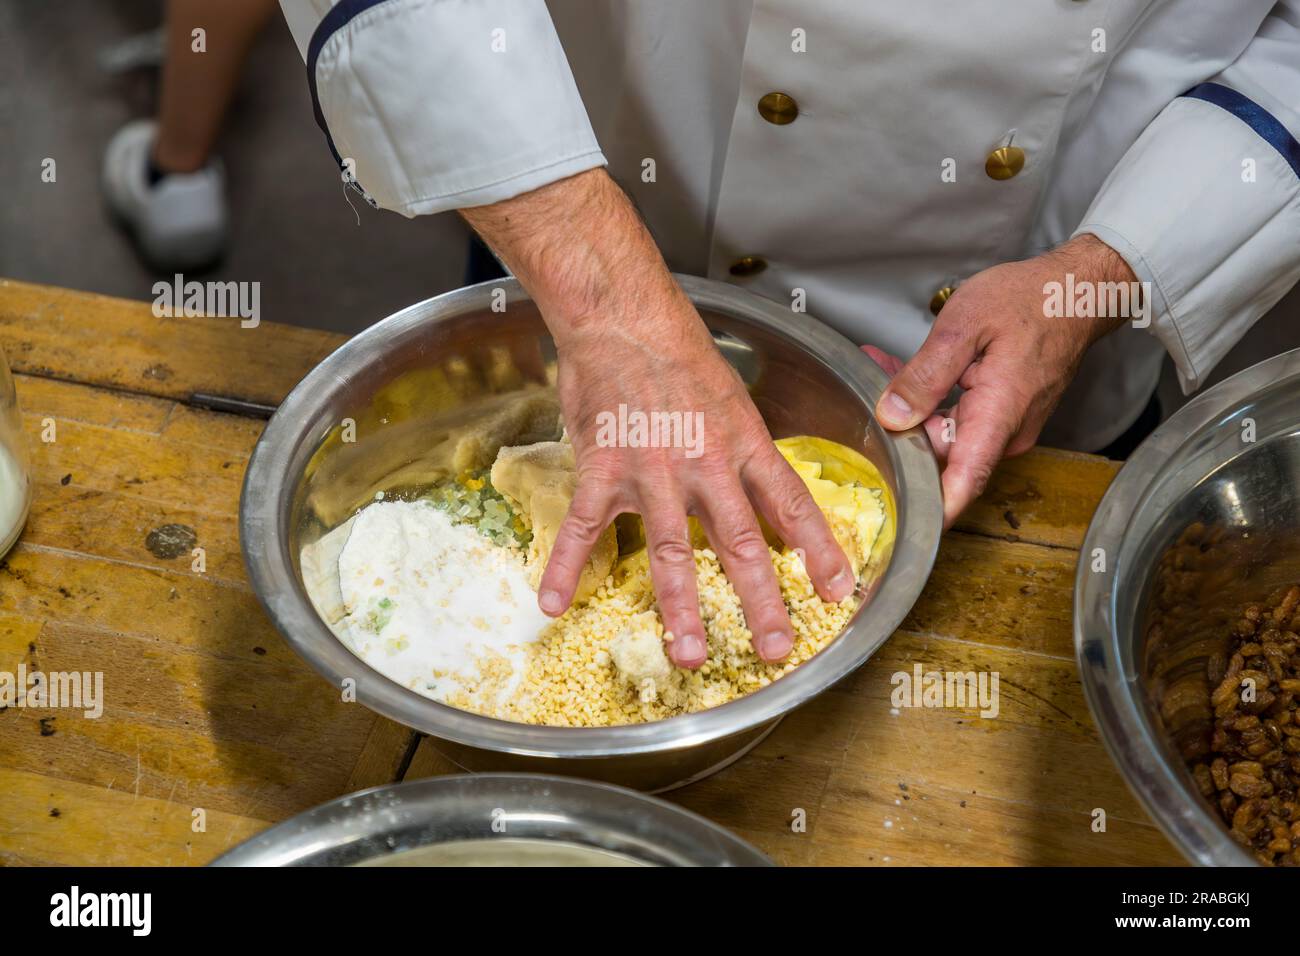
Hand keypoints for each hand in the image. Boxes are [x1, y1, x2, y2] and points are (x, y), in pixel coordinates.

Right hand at [462, 170, 853, 666]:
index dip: (819, 550)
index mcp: (743, 442)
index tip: (840, 592)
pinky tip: (553, 605)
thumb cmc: (677, 350)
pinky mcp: (602, 470)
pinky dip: (566, 568)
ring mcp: (653, 471)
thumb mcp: (732, 397)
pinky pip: (583, 529)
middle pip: (740, 542)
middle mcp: (705, 463)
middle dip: (760, 601)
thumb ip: (742, 450)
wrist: (621, 317)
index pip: (791, 504)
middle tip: (776, 648)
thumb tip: (759, 492)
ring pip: (672, 551)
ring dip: (682, 608)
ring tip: (692, 654)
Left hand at [865, 234, 1135, 526]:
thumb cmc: (1029, 300)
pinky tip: (908, 371)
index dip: (930, 510)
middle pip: (941, 456)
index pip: (963, 482)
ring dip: (912, 408)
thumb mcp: (964, 324)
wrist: (1077, 291)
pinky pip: (959, 421)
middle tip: (871, 380)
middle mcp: (1006, 434)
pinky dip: (932, 400)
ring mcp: (1006, 429)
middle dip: (899, 428)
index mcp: (998, 415)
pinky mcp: (1003, 419)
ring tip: (882, 364)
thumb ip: (925, 374)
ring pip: (944, 435)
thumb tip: (893, 416)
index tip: (897, 523)